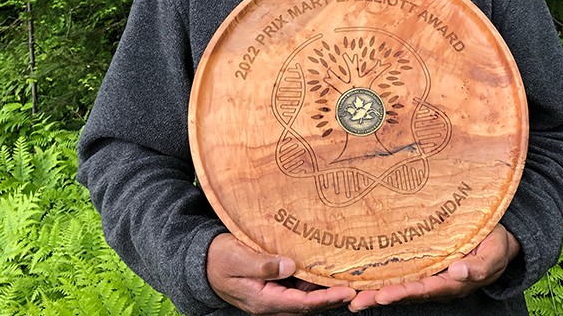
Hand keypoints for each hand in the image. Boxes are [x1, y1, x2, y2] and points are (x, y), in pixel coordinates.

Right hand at [206, 233, 355, 314]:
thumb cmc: (218, 259)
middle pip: (310, 305)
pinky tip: (326, 268)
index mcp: (264, 301)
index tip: (348, 291)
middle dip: (334, 297)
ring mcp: (274, 296)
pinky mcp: (275, 286)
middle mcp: (272, 302)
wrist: (203, 263)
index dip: (326, 299)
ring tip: (350, 276)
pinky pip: (299, 288)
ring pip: (307, 297)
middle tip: (359, 285)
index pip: (302, 304)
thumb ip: (263, 264)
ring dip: (327, 290)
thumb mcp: (237, 258)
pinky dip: (315, 280)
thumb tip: (290, 266)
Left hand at [347, 224, 519, 312]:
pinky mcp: (424, 261)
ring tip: (353, 296)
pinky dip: (383, 276)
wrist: (498, 236)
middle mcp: (437, 282)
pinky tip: (364, 277)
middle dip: (381, 298)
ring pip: (401, 284)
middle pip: (406, 292)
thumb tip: (458, 272)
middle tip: (356, 301)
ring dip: (377, 291)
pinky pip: (403, 270)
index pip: (425, 290)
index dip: (403, 294)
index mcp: (453, 283)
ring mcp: (430, 273)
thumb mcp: (493, 254)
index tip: (383, 296)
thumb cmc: (495, 245)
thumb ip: (479, 266)